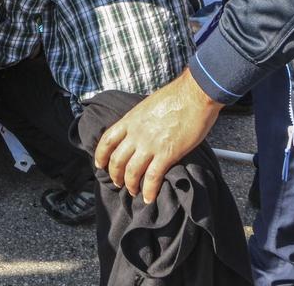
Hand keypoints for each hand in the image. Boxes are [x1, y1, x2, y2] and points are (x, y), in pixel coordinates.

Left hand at [93, 70, 223, 203]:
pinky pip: (153, 177)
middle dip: (115, 174)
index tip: (99, 164)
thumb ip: (141, 119)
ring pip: (131, 171)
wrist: (194, 95)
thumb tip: (141, 128)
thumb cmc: (176, 96)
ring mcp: (150, 145)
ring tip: (133, 191)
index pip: (107, 140)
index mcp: (130, 120)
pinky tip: (148, 198)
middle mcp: (136, 134)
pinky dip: (148, 190)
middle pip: (116, 159)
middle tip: (117, 182)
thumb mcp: (148, 105)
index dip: (101, 154)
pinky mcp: (167, 154)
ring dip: (130, 185)